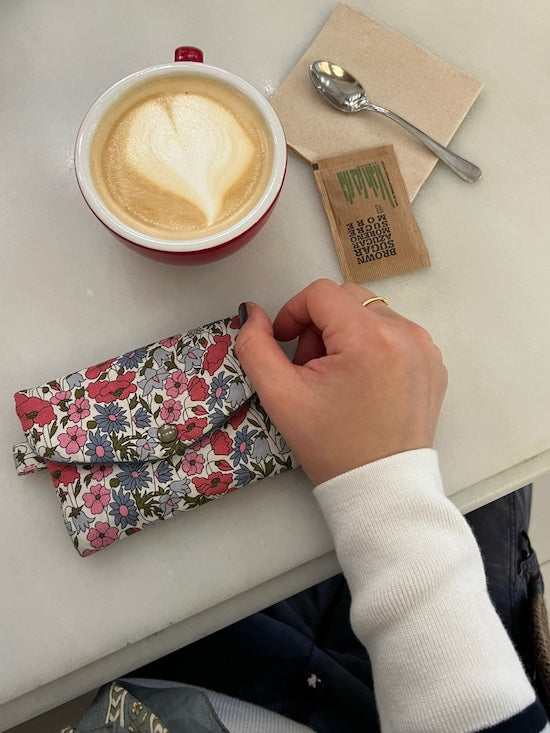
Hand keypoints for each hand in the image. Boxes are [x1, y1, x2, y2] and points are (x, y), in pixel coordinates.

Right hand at [235, 279, 446, 484]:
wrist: (381, 486)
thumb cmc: (334, 447)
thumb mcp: (281, 396)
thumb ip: (255, 347)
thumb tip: (251, 313)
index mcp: (370, 338)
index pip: (320, 293)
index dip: (293, 312)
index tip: (285, 342)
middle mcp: (405, 334)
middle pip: (347, 298)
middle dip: (320, 324)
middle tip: (311, 366)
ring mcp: (424, 347)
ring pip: (370, 313)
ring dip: (346, 334)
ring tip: (337, 377)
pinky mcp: (432, 361)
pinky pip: (394, 332)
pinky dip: (371, 346)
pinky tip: (362, 382)